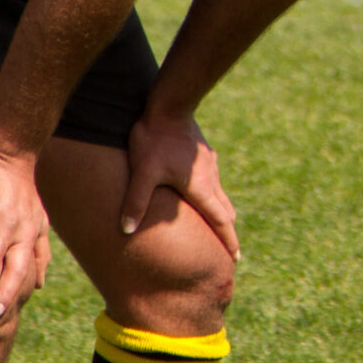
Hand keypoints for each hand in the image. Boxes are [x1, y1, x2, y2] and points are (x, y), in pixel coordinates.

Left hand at [123, 112, 241, 261]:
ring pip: (219, 194)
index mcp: (201, 188)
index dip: (228, 241)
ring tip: (216, 224)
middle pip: (225, 210)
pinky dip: (212, 195)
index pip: (220, 221)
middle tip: (229, 248)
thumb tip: (126, 230)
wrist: (169, 104)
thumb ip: (136, 201)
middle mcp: (211, 178)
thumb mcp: (143, 172)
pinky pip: (213, 180)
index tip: (236, 258)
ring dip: (220, 212)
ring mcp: (210, 165)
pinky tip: (202, 191)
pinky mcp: (205, 154)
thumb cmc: (155, 139)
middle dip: (227, 230)